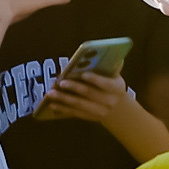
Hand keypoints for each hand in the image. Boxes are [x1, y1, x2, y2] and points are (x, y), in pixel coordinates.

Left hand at [37, 66, 168, 157]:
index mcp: (117, 88)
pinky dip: (63, 109)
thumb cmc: (112, 85)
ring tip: (51, 93)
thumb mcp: (115, 75)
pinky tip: (52, 104)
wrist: (117, 108)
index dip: (95, 79)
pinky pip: (75, 113)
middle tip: (61, 82)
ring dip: (64, 99)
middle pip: (90, 94)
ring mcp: (100, 111)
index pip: (107, 84)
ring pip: (80, 105)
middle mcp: (109, 101)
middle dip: (74, 88)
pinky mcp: (90, 117)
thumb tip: (106, 52)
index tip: (83, 74)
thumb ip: (110, 65)